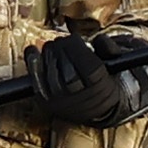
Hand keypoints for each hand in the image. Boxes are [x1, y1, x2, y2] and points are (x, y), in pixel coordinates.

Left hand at [24, 25, 147, 131]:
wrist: (97, 108)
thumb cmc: (104, 79)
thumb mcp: (115, 63)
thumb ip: (109, 48)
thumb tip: (99, 40)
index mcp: (100, 87)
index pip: (84, 62)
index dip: (75, 46)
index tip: (74, 39)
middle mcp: (80, 98)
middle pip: (66, 67)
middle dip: (61, 48)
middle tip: (62, 42)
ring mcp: (62, 103)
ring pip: (51, 73)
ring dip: (48, 54)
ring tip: (52, 48)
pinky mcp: (47, 104)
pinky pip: (36, 83)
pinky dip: (32, 64)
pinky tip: (32, 51)